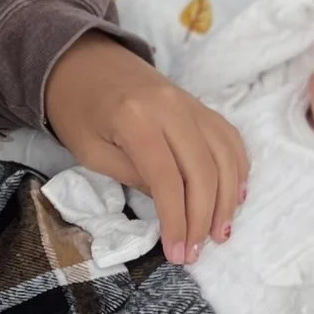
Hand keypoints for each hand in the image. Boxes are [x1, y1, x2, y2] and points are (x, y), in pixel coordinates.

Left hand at [42, 33, 248, 267]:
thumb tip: (172, 204)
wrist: (82, 60)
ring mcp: (190, 102)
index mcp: (136, 120)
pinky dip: (237, 168)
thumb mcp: (91, 152)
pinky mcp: (199, 103)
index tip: (178, 253)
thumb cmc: (77, 110)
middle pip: (202, 170)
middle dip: (203, 217)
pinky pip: (228, 137)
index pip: (168, 180)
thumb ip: (133, 177)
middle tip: (198, 251)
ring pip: (223, 155)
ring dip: (226, 199)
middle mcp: (171, 108)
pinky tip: (234, 196)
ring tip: (220, 233)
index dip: (177, 220)